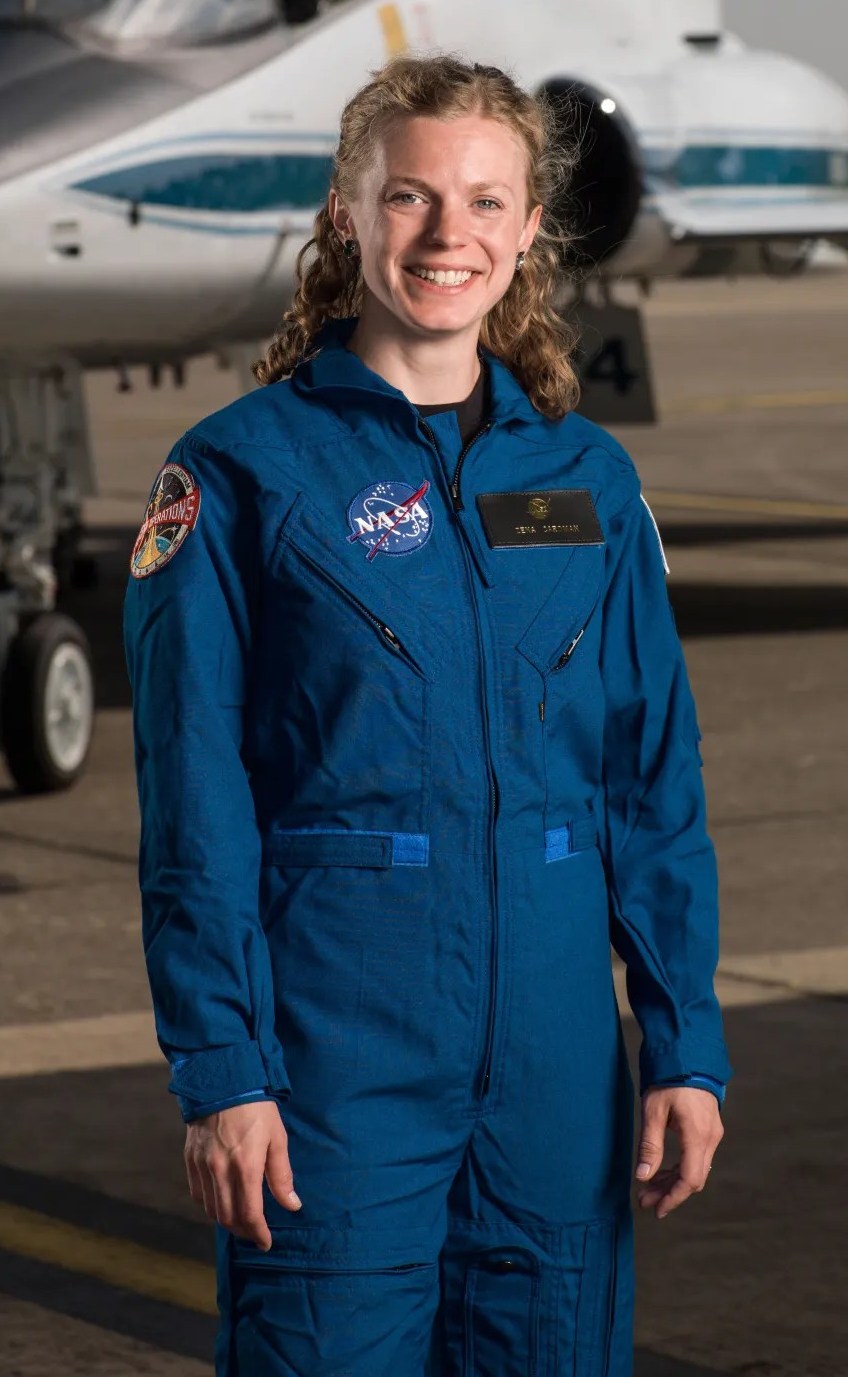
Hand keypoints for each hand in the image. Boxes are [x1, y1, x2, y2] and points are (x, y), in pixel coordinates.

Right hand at [184, 1100, 301, 1249]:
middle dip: (243, 1232)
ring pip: (210, 1209)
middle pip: (228, 1217)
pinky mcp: (190, 1159)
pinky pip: (197, 1194)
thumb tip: (292, 1205)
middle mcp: (220, 1170)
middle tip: (256, 1234)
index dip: (258, 1233)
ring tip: (241, 1221)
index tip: (266, 1242)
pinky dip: (209, 1205)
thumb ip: (281, 1175)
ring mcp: (202, 1166)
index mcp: (245, 1166)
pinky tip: (221, 1203)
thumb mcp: (277, 1138)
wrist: (222, 1080)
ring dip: (226, 1221)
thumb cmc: (256, 1108)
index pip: (250, 1214)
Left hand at [635, 1085, 723, 1218]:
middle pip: (693, 1178)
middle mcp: (710, 1138)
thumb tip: (642, 1177)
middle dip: (669, 1193)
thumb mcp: (653, 1111)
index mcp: (697, 1135)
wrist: (688, 1054)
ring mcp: (712, 1133)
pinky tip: (662, 1171)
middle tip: (643, 1200)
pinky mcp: (709, 1128)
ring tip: (648, 1188)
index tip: (656, 1209)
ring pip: (696, 1169)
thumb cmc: (668, 1080)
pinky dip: (680, 1168)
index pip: (689, 1179)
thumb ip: (650, 1145)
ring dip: (673, 1181)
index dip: (673, 1198)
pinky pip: (697, 1157)